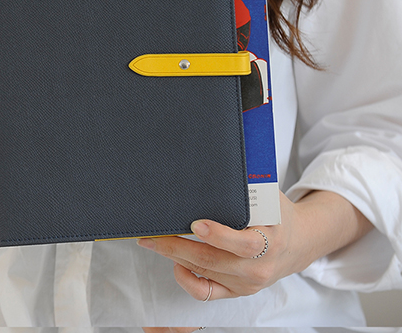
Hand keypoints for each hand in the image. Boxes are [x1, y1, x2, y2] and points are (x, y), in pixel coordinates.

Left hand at [137, 190, 371, 300]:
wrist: (297, 244)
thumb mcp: (269, 196)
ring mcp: (247, 284)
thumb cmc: (277, 214)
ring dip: (175, 258)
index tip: (195, 224)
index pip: (244, 244)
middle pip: (214, 261)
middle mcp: (259, 267)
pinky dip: (187, 280)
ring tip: (153, 242)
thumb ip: (248, 184)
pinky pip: (207, 293)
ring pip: (205, 273)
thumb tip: (218, 157)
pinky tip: (175, 263)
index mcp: (271, 241)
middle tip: (152, 234)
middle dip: (178, 247)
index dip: (218, 236)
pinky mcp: (237, 292)